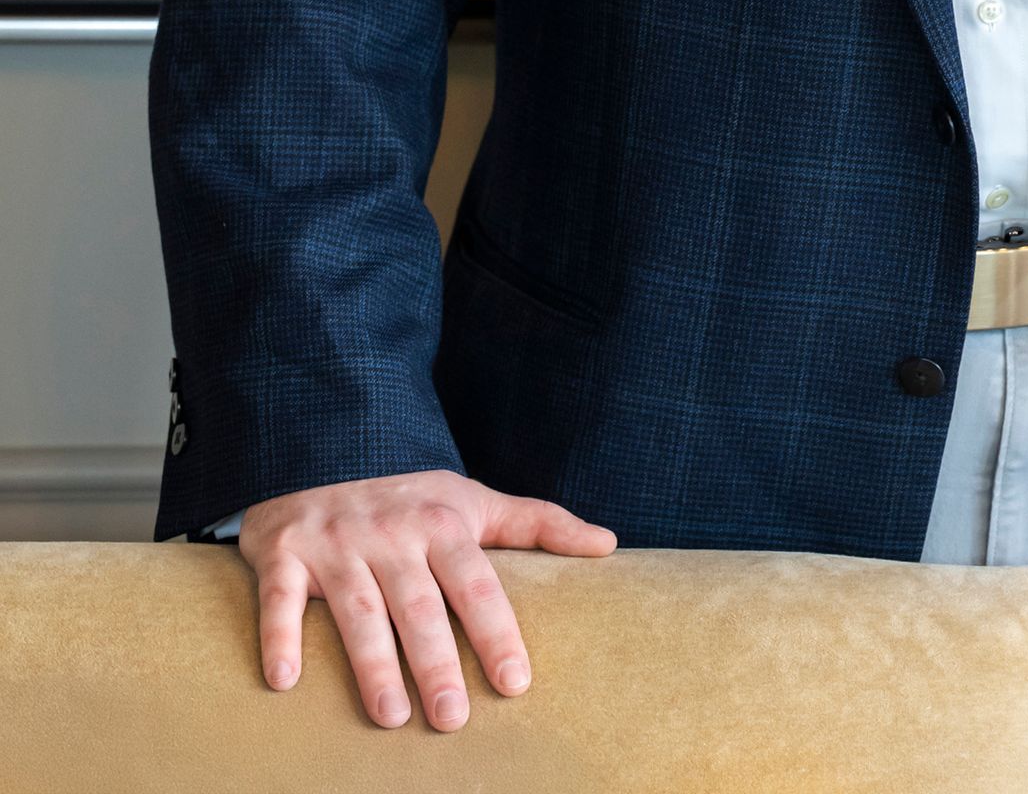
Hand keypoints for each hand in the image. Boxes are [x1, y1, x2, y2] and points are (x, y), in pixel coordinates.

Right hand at [237, 468, 616, 729]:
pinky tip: (284, 682)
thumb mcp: (474, 500)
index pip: (477, 584)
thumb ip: (539, 524)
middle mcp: (390, 534)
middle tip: (453, 719)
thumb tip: (610, 545)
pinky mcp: (283, 553)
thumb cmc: (408, 496)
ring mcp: (336, 543)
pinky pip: (278, 598)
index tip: (517, 683)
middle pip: (419, 604)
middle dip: (436, 661)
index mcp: (441, 524)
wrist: (321, 448)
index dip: (497, 632)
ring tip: (391, 717)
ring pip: (357, 608)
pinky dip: (278, 636)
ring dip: (372, 663)